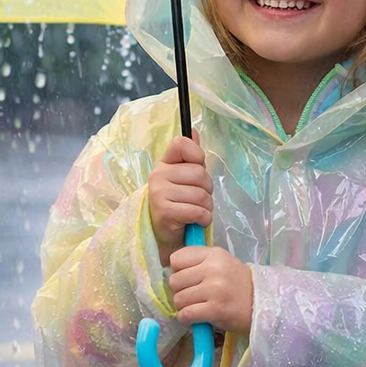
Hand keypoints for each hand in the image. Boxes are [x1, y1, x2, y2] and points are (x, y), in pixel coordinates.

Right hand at [147, 133, 212, 266]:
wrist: (164, 235)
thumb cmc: (178, 203)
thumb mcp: (184, 178)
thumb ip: (191, 156)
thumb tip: (194, 131)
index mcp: (164, 162)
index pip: (181, 143)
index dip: (196, 155)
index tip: (197, 168)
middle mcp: (158, 175)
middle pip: (199, 174)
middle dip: (207, 189)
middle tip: (200, 199)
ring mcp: (159, 193)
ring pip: (201, 195)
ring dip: (207, 207)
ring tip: (198, 211)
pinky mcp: (164, 212)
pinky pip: (197, 211)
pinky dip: (203, 219)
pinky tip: (197, 221)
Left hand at [169, 246, 252, 335]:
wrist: (261, 304)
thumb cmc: (238, 284)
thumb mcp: (222, 262)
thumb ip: (199, 260)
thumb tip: (171, 268)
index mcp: (214, 254)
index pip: (177, 259)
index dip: (177, 271)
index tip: (186, 279)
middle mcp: (214, 269)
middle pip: (174, 280)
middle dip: (179, 291)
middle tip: (191, 296)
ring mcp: (215, 289)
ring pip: (178, 299)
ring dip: (183, 306)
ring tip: (195, 307)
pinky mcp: (215, 309)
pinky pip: (186, 314)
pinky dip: (186, 319)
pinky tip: (194, 318)